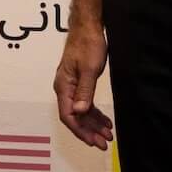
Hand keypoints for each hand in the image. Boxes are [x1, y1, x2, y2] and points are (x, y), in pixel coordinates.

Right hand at [53, 25, 113, 148]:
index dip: (81, 131)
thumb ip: (85, 91)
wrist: (88, 28)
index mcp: (64, 86)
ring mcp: (71, 86)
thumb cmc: (87, 45)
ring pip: (81, 112)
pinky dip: (94, 113)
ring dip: (93, 124)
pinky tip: (105, 120)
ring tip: (108, 134)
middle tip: (104, 143)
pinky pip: (84, 103)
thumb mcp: (89, 69)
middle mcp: (65, 88)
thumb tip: (79, 112)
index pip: (69, 116)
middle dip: (89, 131)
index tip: (94, 141)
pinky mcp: (79, 83)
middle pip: (75, 117)